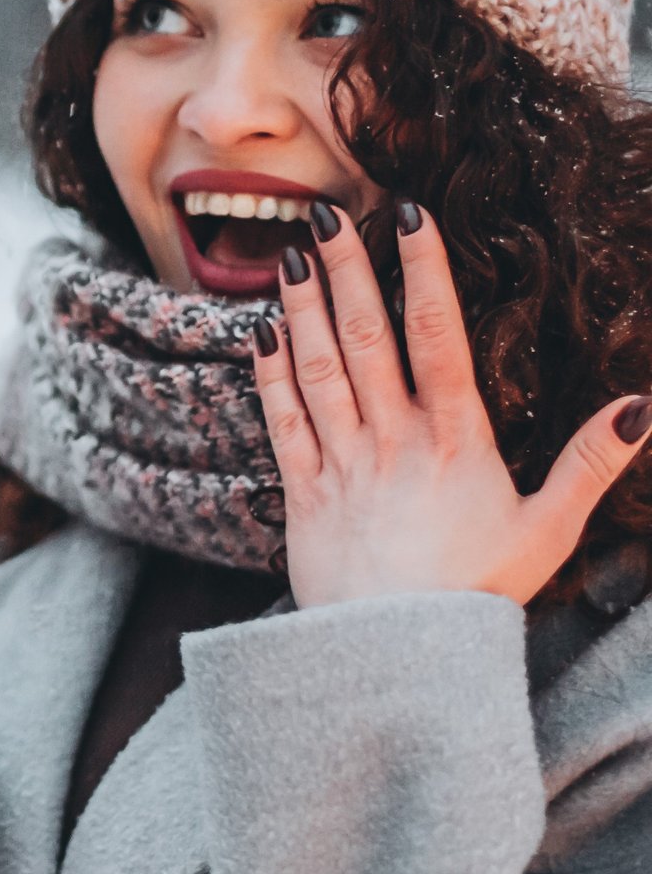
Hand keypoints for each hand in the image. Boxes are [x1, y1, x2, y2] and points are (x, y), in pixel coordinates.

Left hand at [257, 199, 651, 608]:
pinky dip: (269, 374)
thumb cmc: (476, 595)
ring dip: (302, 308)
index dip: (422, 270)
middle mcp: (394, 440)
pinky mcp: (302, 493)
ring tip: (292, 254)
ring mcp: (343, 463)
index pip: (439, 336)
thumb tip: (640, 407)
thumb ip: (589, 464)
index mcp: (456, 440)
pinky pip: (281, 422)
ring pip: (319, 370)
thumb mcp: (548, 530)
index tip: (409, 215)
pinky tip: (260, 331)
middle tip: (329, 212)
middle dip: (347, 271)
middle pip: (367, 338)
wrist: (400, 662)